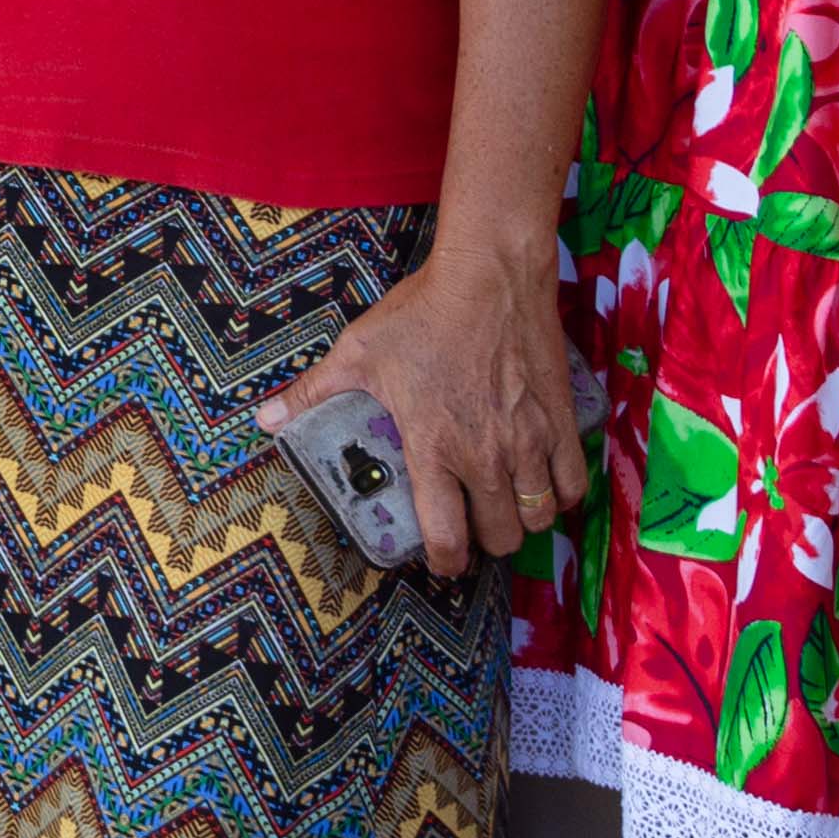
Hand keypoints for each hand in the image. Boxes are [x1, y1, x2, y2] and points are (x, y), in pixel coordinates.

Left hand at [266, 238, 585, 579]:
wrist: (489, 274)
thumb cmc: (422, 312)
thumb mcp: (357, 352)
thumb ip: (311, 392)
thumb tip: (264, 418)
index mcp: (433, 447)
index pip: (445, 535)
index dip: (446, 562)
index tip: (443, 563)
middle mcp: (485, 455)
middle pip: (500, 535)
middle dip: (486, 542)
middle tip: (475, 528)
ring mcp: (528, 440)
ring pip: (539, 515)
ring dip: (524, 521)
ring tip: (509, 509)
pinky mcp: (560, 419)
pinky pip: (574, 482)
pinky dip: (563, 494)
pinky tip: (547, 486)